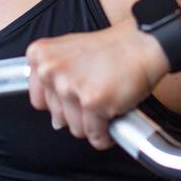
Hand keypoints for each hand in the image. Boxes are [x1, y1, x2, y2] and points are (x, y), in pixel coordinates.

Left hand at [25, 18, 169, 149]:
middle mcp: (50, 70)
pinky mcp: (92, 102)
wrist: (141, 44)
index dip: (60, 102)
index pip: (39, 101)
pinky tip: (114, 117)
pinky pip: (96, 136)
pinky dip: (106, 135)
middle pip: (57, 117)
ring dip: (93, 124)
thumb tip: (55, 121)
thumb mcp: (69, 53)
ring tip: (106, 102)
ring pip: (75, 129)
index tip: (74, 94)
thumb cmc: (111, 49)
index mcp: (40, 56)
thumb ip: (55, 81)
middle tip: (95, 94)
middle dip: (78, 113)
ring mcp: (70, 87)